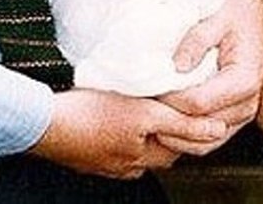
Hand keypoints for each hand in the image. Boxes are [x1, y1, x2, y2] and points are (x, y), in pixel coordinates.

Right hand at [28, 88, 226, 178]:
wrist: (45, 124)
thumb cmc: (91, 114)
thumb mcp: (145, 113)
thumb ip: (181, 123)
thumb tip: (217, 130)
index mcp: (143, 157)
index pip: (180, 144)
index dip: (192, 124)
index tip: (199, 104)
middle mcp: (127, 165)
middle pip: (160, 144)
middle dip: (170, 125)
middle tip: (175, 98)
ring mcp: (106, 161)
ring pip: (137, 142)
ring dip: (145, 125)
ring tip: (147, 100)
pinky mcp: (89, 152)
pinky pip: (115, 140)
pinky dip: (123, 127)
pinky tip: (118, 110)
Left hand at [156, 0, 262, 150]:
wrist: (258, 14)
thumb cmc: (238, 13)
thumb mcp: (217, 16)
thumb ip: (197, 40)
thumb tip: (176, 66)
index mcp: (244, 80)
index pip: (198, 103)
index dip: (169, 99)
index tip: (149, 87)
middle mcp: (247, 104)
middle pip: (200, 128)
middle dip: (170, 119)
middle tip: (144, 105)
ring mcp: (243, 115)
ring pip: (204, 142)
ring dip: (177, 134)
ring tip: (153, 115)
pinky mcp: (235, 118)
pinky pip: (209, 139)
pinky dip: (187, 136)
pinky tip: (170, 120)